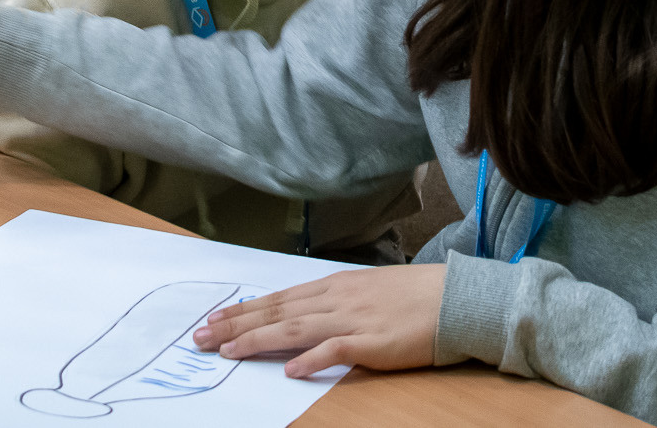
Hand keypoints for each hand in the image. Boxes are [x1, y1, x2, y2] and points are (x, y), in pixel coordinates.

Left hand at [193, 265, 445, 378]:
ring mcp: (354, 319)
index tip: (213, 320)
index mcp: (335, 286)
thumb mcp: (367, 291)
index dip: (243, 310)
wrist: (455, 298)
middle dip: (236, 324)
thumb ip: (334, 303)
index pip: (278, 298)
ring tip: (229, 352)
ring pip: (295, 328)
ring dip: (258, 340)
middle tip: (201, 336)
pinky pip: (336, 350)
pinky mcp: (373, 342)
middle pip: (277, 311)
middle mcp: (337, 298)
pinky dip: (312, 359)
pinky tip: (291, 370)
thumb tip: (302, 317)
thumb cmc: (414, 297)